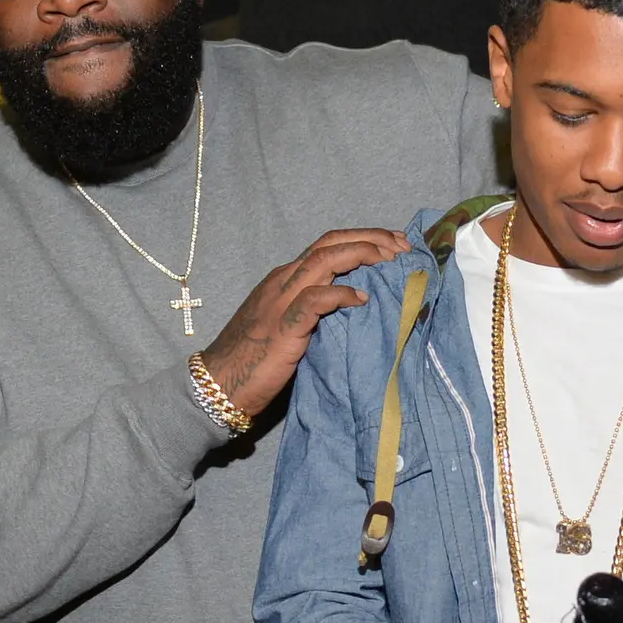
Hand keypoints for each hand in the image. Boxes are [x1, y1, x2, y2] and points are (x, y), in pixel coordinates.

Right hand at [200, 228, 410, 418]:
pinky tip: (363, 300)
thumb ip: (317, 309)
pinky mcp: (283, 326)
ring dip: (362, 255)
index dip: (363, 238)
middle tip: (403, 247)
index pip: (328, 244)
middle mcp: (284, 280)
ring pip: (324, 260)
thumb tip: (358, 306)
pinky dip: (341, 295)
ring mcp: (281, 300)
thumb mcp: (292, 324)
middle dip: (371, 238)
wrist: (219, 384)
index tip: (394, 244)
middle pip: (330, 243)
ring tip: (391, 263)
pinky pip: (315, 300)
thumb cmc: (257, 359)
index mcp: (286, 277)